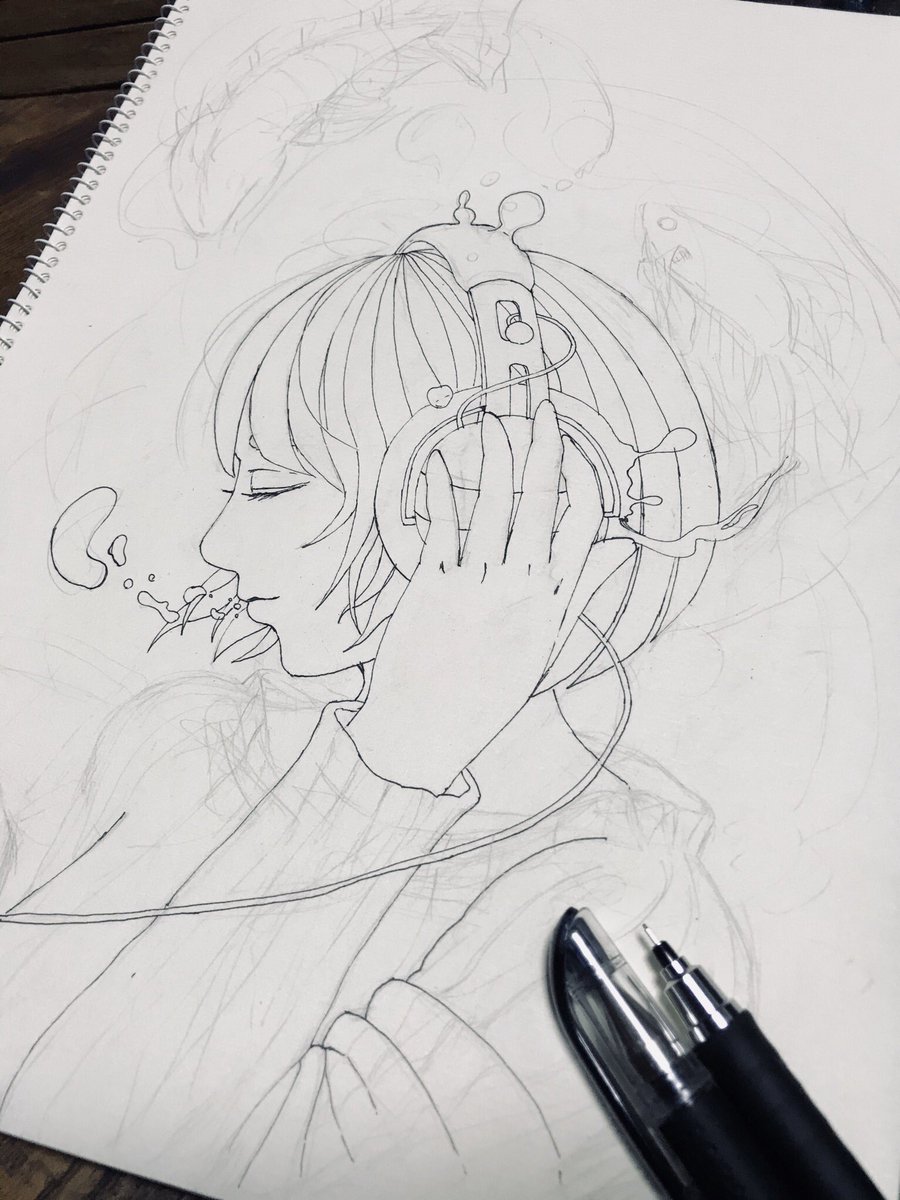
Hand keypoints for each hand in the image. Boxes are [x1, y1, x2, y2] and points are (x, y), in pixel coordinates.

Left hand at [349, 400, 602, 792]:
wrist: (423, 730)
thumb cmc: (490, 689)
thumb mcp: (546, 645)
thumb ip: (580, 589)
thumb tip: (623, 549)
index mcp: (552, 603)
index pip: (582, 527)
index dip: (582, 479)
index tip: (576, 445)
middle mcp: (519, 588)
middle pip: (539, 504)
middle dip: (544, 448)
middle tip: (545, 405)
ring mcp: (474, 585)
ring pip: (492, 506)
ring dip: (496, 457)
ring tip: (496, 419)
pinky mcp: (429, 586)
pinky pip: (439, 528)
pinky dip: (439, 492)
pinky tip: (437, 460)